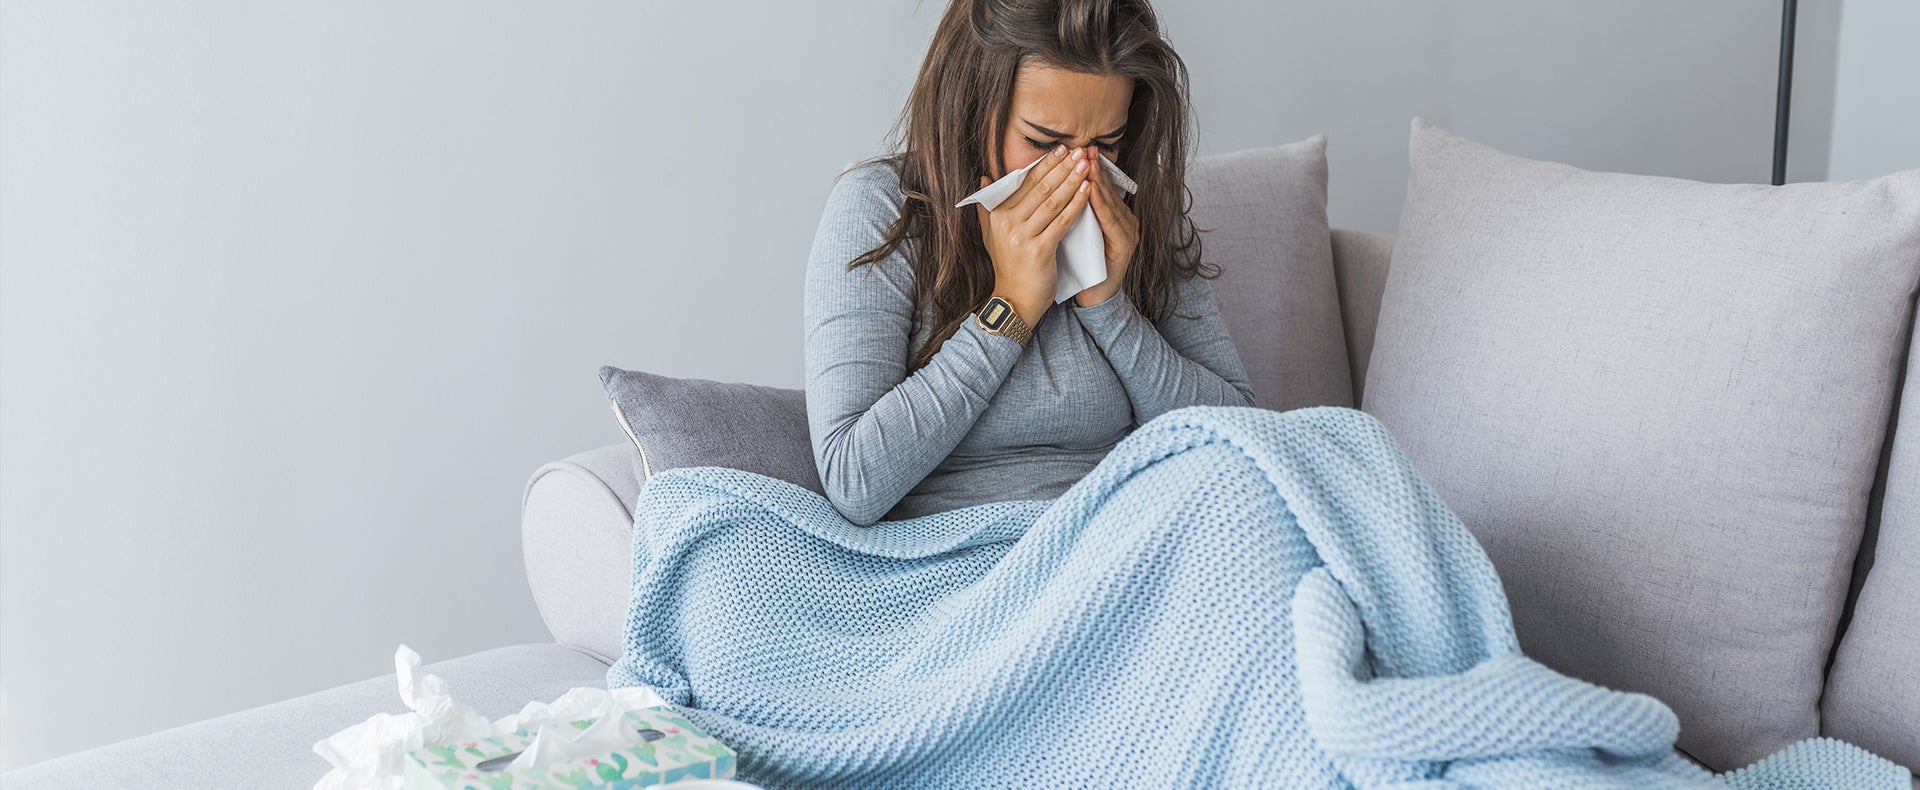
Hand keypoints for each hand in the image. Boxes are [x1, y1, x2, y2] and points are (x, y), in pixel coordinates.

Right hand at [974, 145, 1092, 326]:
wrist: (1015, 300)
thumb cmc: (1009, 267)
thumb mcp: (992, 235)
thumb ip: (987, 206)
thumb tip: (984, 177)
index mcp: (998, 215)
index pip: (1025, 182)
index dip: (1045, 164)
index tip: (1061, 149)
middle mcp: (1008, 223)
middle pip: (1041, 188)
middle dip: (1062, 167)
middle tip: (1078, 150)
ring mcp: (1023, 236)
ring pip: (1053, 201)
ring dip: (1072, 180)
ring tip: (1086, 165)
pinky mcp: (1039, 250)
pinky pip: (1062, 221)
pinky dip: (1076, 204)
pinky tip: (1088, 190)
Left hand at [1072, 151, 1139, 308]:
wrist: (1090, 297)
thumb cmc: (1077, 264)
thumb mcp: (1069, 231)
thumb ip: (1065, 209)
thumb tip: (1044, 185)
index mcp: (1109, 215)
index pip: (1096, 186)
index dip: (1085, 168)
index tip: (1072, 149)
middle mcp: (1123, 220)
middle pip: (1106, 189)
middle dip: (1093, 168)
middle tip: (1083, 147)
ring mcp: (1127, 232)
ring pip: (1111, 202)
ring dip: (1099, 181)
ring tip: (1087, 163)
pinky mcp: (1125, 246)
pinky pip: (1112, 222)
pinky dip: (1102, 205)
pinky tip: (1093, 192)